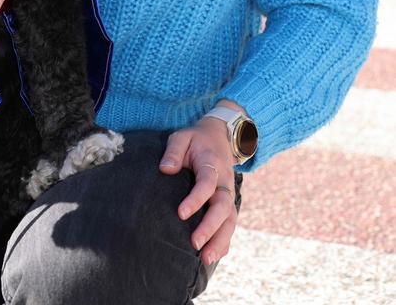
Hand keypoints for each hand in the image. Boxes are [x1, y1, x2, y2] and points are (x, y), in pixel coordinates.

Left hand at [159, 117, 237, 266]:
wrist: (219, 137)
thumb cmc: (195, 140)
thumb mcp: (182, 136)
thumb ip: (173, 151)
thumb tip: (165, 169)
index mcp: (212, 163)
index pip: (207, 183)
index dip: (196, 199)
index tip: (181, 213)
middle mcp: (224, 182)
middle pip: (223, 206)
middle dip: (210, 226)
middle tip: (195, 243)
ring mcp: (228, 194)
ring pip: (230, 220)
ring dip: (220, 240)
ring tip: (206, 259)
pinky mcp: (228, 203)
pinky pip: (229, 225)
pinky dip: (224, 241)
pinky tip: (214, 256)